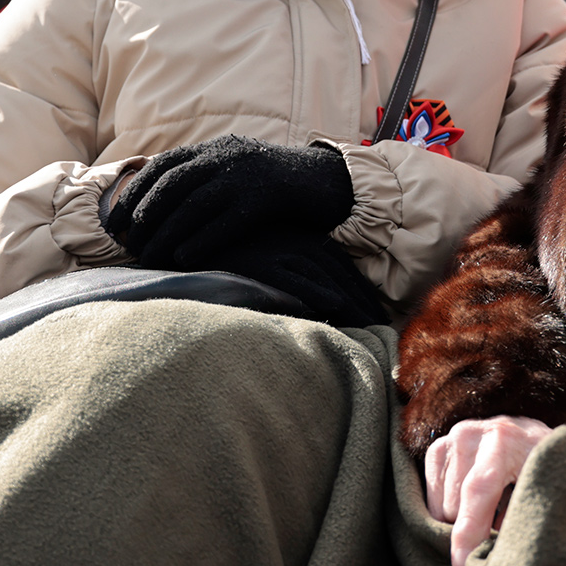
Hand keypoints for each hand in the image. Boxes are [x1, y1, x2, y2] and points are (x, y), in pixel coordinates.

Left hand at [107, 135, 354, 269]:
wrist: (323, 179)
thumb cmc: (270, 182)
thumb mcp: (233, 166)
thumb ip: (201, 176)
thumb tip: (154, 204)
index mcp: (214, 148)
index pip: (162, 165)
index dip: (135, 191)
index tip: (115, 220)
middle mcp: (226, 157)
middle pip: (174, 184)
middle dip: (146, 215)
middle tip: (129, 244)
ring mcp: (245, 176)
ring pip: (194, 205)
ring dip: (167, 234)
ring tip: (149, 258)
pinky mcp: (264, 199)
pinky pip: (225, 222)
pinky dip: (201, 240)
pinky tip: (183, 258)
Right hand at [191, 227, 388, 327]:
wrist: (183, 237)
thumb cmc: (227, 254)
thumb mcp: (265, 259)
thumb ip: (290, 272)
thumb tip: (320, 301)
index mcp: (298, 238)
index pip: (340, 266)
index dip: (360, 291)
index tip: (379, 316)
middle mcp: (292, 240)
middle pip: (340, 272)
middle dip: (362, 299)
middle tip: (382, 327)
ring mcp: (275, 248)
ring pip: (324, 275)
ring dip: (349, 299)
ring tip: (369, 327)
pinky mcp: (257, 260)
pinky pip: (291, 278)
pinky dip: (313, 291)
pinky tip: (331, 307)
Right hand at [423, 415, 558, 565]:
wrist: (531, 439)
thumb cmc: (543, 471)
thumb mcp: (545, 489)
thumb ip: (522, 515)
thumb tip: (495, 555)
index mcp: (506, 441)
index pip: (479, 488)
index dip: (470, 529)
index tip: (462, 563)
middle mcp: (474, 434)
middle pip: (455, 503)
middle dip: (470, 532)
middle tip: (493, 540)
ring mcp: (453, 439)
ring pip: (441, 505)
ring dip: (460, 522)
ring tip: (489, 517)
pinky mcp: (438, 448)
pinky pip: (432, 498)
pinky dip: (448, 511)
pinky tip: (470, 508)